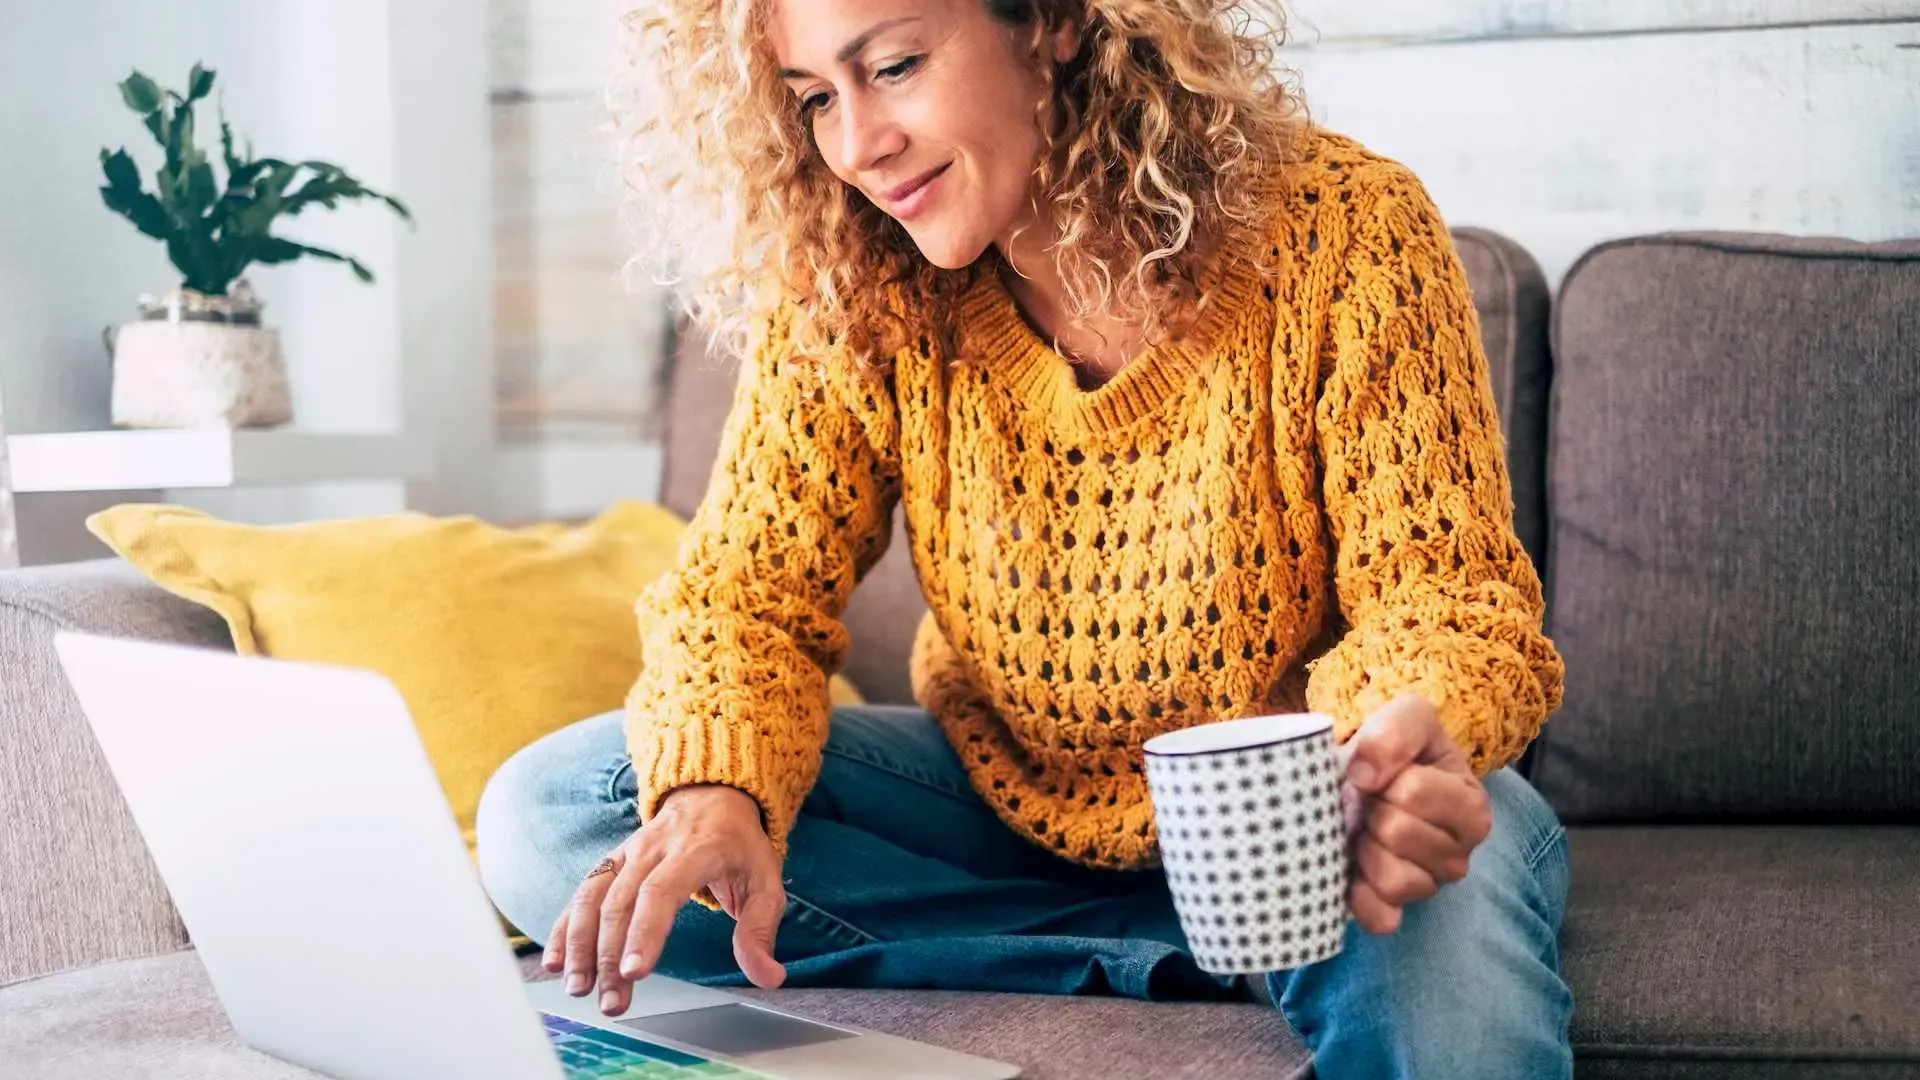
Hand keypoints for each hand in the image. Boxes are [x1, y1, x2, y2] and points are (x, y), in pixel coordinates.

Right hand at [544, 783, 787, 1014]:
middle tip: (612, 1002)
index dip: (645, 931)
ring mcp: (627, 853)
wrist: (713, 795)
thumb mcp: (765, 881)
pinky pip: (582, 893)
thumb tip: (767, 976)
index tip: (635, 971)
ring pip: (593, 896)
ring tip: (578, 988)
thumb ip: (760, 929)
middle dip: (611, 956)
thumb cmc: (739, 846)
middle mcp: (653, 848)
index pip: (662, 891)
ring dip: (580, 945)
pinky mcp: (611, 861)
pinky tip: (556, 962)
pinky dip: (564, 927)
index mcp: (695, 850)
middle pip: (622, 902)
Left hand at [1338, 693, 1491, 934]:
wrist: (1368, 776)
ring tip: (1365, 830)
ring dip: (1365, 849)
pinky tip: (1353, 869)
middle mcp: (1460, 853)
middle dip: (1372, 811)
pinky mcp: (1397, 911)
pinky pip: (1380, 918)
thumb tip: (1363, 774)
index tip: (1381, 771)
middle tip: (1370, 802)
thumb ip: (1396, 730)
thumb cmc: (1395, 749)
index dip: (1384, 776)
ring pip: (1394, 880)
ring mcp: (1430, 885)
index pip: (1414, 792)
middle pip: (1398, 834)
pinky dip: (1359, 896)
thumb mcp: (1407, 716)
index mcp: (1471, 805)